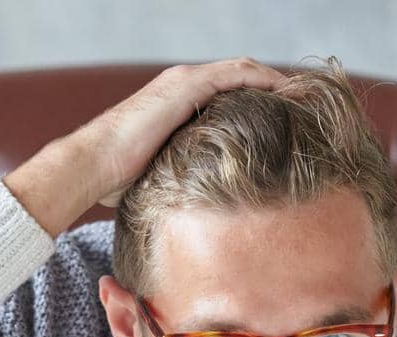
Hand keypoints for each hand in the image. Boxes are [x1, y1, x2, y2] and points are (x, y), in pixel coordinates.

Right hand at [69, 57, 287, 206]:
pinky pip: (236, 74)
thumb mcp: (160, 175)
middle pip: (240, 76)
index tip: (286, 118)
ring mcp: (184, 82)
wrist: (92, 165)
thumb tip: (199, 207)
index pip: (227, 92)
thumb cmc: (116, 179)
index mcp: (178, 103)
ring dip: (276, 80)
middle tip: (304, 105)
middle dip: (274, 87)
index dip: (258, 99)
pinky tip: (287, 92)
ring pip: (242, 70)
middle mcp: (183, 85)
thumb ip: (182, 176)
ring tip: (304, 96)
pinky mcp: (185, 86)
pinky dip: (264, 79)